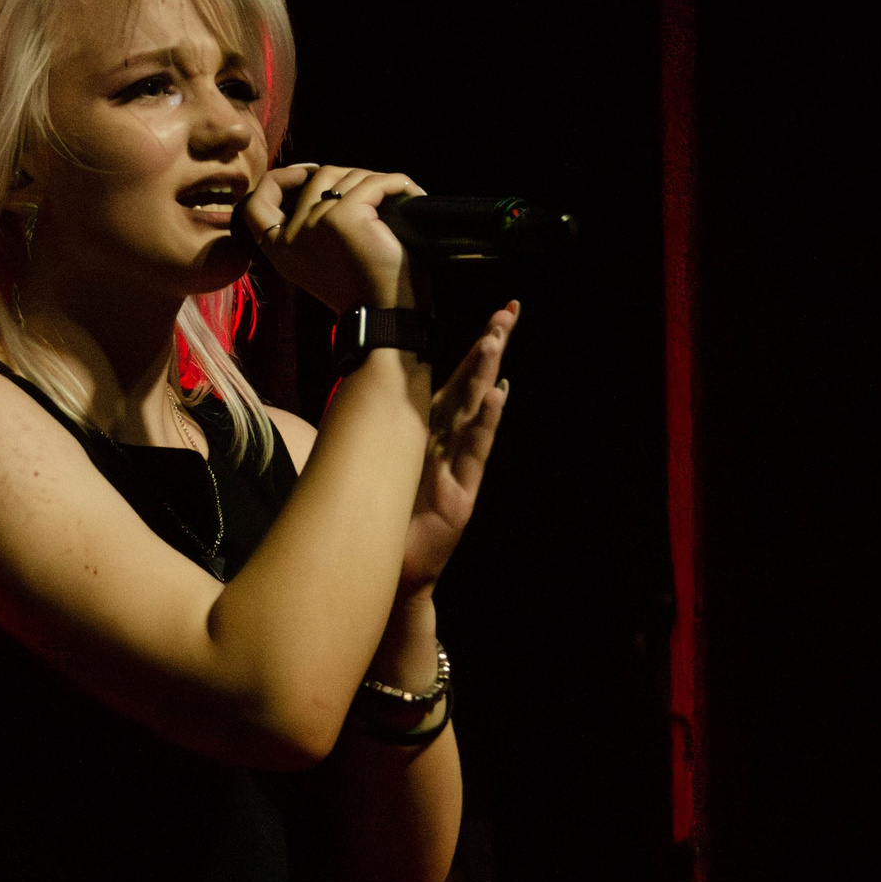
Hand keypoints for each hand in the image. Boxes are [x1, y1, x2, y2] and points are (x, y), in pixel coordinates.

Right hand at [243, 161, 421, 313]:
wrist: (385, 316)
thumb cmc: (362, 289)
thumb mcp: (319, 259)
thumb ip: (309, 228)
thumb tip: (322, 182)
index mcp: (279, 249)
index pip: (257, 203)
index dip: (278, 179)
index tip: (306, 173)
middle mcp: (291, 235)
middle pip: (317, 177)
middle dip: (348, 177)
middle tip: (374, 191)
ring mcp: (315, 223)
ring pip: (347, 176)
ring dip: (376, 181)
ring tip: (396, 197)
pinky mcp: (345, 216)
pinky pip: (375, 183)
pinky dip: (397, 184)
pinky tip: (409, 195)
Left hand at [402, 302, 517, 594]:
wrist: (391, 570)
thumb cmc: (384, 517)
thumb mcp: (383, 464)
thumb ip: (387, 429)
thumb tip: (370, 385)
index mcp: (432, 433)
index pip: (457, 380)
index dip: (475, 348)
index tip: (497, 313)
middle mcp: (450, 444)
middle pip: (474, 387)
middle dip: (492, 348)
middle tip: (510, 310)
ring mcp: (459, 467)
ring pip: (476, 413)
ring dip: (486, 375)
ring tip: (496, 339)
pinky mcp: (463, 493)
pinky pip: (475, 451)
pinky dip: (486, 423)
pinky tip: (497, 395)